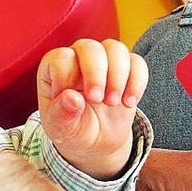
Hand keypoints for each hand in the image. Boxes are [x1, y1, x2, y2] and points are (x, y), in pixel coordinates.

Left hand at [37, 39, 147, 179]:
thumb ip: (62, 114)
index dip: (68, 78)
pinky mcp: (126, 69)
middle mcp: (78, 59)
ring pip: (115, 49)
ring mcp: (104, 62)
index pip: (61, 58)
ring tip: (113, 102)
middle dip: (96, 73)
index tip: (74, 102)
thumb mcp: (61, 129)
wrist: (97, 142)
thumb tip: (72, 98)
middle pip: (89, 47)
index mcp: (54, 69)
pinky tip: (128, 102)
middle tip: (97, 99)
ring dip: (118, 76)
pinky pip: (137, 62)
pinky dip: (137, 82)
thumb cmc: (73, 130)